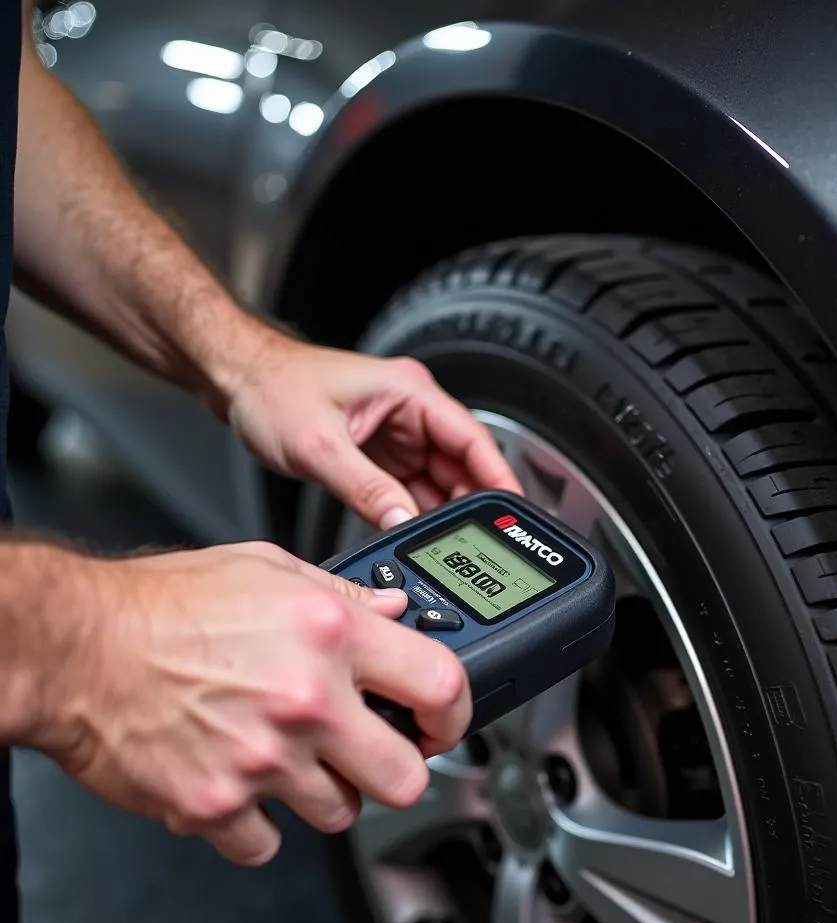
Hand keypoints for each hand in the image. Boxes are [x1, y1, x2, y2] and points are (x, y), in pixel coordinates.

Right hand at [35, 542, 470, 866]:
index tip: (443, 722)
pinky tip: (243, 781)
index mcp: (331, 635)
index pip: (441, 685)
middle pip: (405, 778)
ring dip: (325, 792)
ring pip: (340, 813)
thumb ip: (343, 595)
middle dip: (397, 770)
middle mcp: (306, 700)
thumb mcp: (268, 568)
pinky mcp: (217, 804)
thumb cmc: (161, 604)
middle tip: (377, 754)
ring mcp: (264, 760)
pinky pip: (266, 842)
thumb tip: (393, 613)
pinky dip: (259, 821)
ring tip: (293, 757)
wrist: (75, 646)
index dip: (457, 713)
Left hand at [225, 333, 521, 529]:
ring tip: (443, 542)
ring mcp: (395, 432)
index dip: (498, 476)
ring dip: (440, 509)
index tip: (514, 511)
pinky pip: (409, 485)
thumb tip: (404, 523)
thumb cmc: (272, 388)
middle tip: (474, 540)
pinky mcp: (378, 451)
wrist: (235, 380)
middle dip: (468, 502)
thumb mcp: (321, 445)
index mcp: (410, 393)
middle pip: (460, 463)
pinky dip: (414, 509)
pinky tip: (413, 531)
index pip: (472, 438)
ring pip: (436, 479)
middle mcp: (409, 411)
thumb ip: (366, 489)